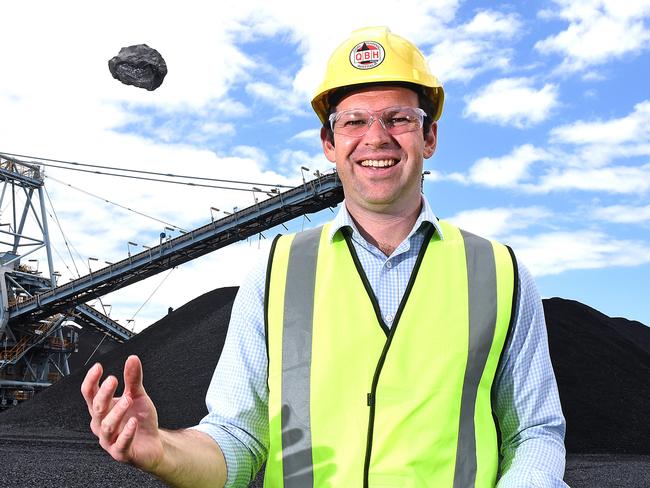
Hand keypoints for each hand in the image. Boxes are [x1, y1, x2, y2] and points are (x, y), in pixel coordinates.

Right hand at [81, 355, 162, 471]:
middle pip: (97, 408)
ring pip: (106, 426)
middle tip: (113, 380)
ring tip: (128, 399)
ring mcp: (109, 439)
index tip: (98, 367)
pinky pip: (120, 444)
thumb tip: (132, 359)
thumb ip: (133, 379)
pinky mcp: (121, 452)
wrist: (152, 444)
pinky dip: (127, 433)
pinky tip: (133, 422)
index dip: (91, 381)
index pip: (90, 394)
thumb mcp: (138, 396)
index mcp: (102, 409)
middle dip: (104, 394)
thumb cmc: (140, 420)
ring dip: (116, 412)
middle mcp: (101, 424)